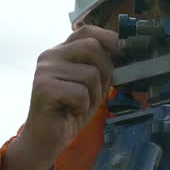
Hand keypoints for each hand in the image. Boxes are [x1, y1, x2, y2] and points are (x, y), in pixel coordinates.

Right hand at [1, 25, 119, 169]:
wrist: (47, 138)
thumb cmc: (72, 109)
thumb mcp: (93, 83)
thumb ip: (102, 65)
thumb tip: (126, 51)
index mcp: (62, 50)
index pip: (87, 30)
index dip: (108, 37)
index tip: (121, 51)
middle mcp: (50, 55)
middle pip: (92, 48)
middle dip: (105, 71)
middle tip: (96, 91)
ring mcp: (44, 70)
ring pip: (90, 73)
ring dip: (93, 94)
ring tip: (79, 104)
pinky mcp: (43, 88)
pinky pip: (81, 93)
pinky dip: (83, 106)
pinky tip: (71, 111)